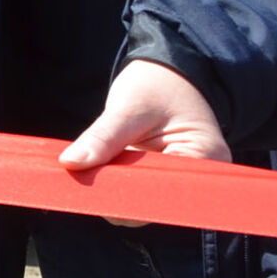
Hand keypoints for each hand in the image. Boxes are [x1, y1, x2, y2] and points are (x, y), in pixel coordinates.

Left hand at [62, 59, 230, 225]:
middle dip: (118, 193)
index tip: (92, 187)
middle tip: (82, 175)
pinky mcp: (161, 178)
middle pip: (154, 204)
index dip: (129, 197)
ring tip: (91, 166)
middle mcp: (200, 177)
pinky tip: (97, 168)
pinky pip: (136, 188)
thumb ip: (103, 137)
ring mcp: (180, 180)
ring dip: (114, 187)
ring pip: (141, 200)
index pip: (167, 196)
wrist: (167, 73)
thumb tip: (70, 164)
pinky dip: (116, 180)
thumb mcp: (130, 105)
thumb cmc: (157, 83)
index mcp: (206, 159)